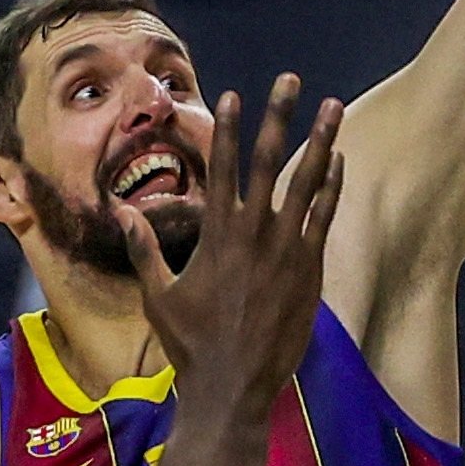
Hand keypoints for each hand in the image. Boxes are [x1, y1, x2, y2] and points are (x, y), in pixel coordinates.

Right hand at [118, 77, 342, 413]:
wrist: (232, 385)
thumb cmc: (190, 343)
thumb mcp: (158, 295)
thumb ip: (144, 249)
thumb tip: (125, 212)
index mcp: (217, 234)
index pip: (221, 167)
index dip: (227, 128)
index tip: (233, 95)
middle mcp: (255, 233)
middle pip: (268, 160)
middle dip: (279, 115)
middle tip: (291, 80)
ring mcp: (287, 249)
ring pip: (308, 182)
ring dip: (321, 141)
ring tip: (333, 107)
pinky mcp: (311, 270)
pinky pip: (325, 217)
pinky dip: (332, 186)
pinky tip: (339, 161)